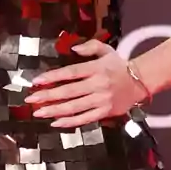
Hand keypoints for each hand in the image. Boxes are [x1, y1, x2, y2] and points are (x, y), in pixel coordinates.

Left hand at [24, 39, 146, 127]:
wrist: (139, 82)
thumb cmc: (118, 66)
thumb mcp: (106, 50)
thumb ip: (90, 46)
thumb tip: (73, 49)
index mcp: (96, 69)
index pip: (71, 73)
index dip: (53, 77)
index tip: (36, 81)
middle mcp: (98, 84)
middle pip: (69, 91)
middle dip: (48, 96)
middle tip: (31, 99)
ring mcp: (101, 100)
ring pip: (74, 107)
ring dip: (55, 110)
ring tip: (38, 112)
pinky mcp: (105, 112)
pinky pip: (85, 118)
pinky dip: (70, 122)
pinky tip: (56, 123)